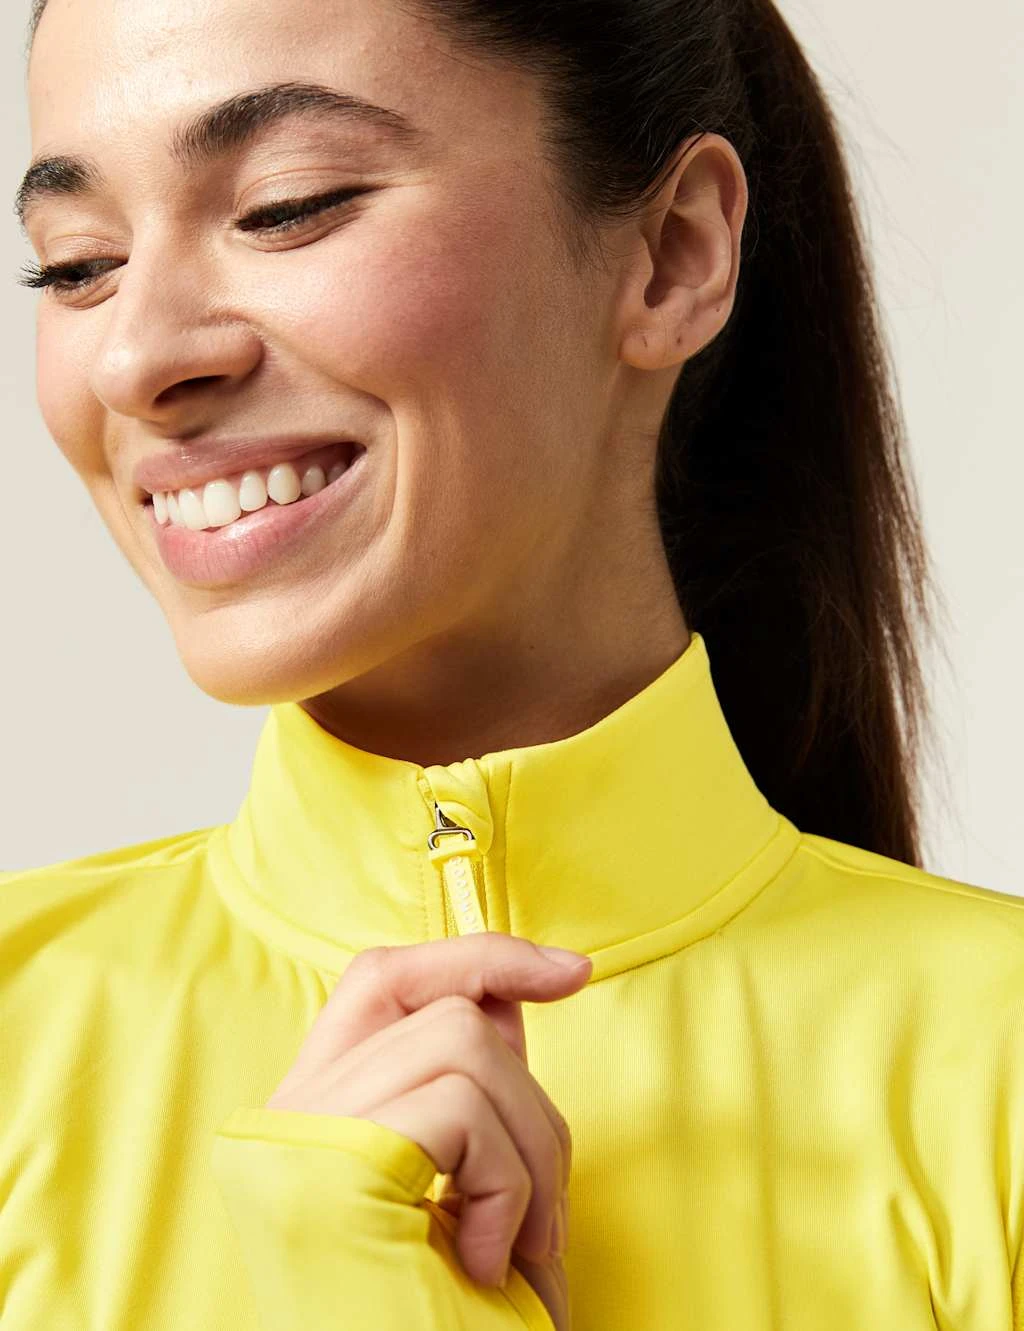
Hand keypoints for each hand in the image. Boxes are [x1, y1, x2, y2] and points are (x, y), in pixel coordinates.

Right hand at [265, 932, 591, 1330]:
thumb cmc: (448, 1327)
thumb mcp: (466, 1186)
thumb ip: (470, 1089)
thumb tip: (510, 994)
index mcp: (304, 1118)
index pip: (385, 976)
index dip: (476, 955)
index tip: (568, 973)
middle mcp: (278, 1120)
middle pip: (437, 1001)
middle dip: (528, 1090)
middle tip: (541, 1206)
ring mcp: (293, 1142)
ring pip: (467, 1047)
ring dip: (531, 1154)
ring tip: (512, 1248)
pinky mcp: (324, 1173)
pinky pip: (462, 1109)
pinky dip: (508, 1186)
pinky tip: (482, 1262)